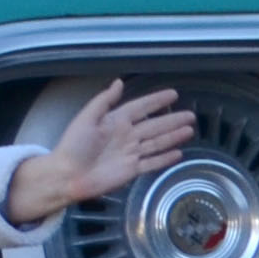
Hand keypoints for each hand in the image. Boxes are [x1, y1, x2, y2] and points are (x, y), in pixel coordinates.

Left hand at [7, 81, 196, 224]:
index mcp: (115, 121)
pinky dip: (165, 158)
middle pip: (154, 125)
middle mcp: (126, 135)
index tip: (173, 94)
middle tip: (191, 114)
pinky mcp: (132, 170)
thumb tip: (119, 82)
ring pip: (157, 142)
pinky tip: (179, 153)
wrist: (67, 175)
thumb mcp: (86, 118)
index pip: (141, 107)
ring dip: (173, 136)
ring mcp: (130, 153)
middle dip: (172, 120)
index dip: (156, 101)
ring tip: (190, 130)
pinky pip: (152, 162)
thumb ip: (104, 101)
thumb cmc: (73, 145)